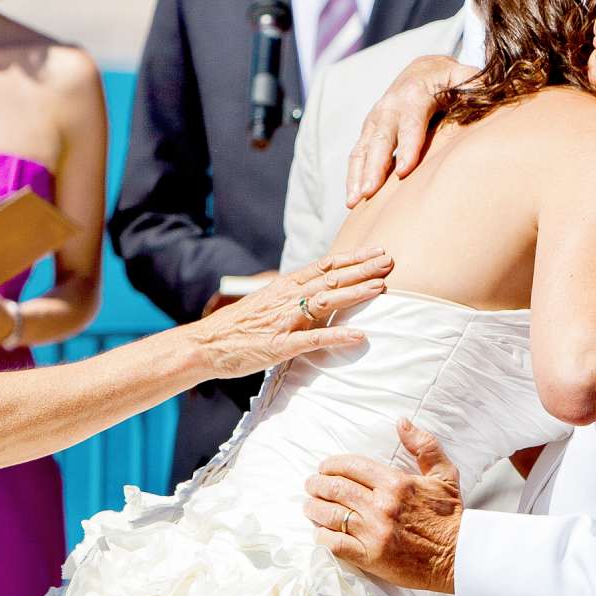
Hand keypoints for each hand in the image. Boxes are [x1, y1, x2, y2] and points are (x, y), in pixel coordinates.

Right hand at [191, 248, 391, 378]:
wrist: (205, 344)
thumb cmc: (239, 327)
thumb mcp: (269, 304)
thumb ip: (295, 298)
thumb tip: (322, 292)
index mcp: (285, 287)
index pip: (324, 266)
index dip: (352, 258)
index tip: (377, 251)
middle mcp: (286, 298)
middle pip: (330, 278)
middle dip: (362, 269)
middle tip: (390, 261)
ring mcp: (283, 320)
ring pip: (325, 301)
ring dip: (354, 293)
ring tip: (381, 288)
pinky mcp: (279, 345)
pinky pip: (312, 340)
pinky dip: (337, 337)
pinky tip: (359, 336)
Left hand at [306, 421, 461, 590]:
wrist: (459, 557)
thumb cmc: (451, 517)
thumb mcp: (445, 475)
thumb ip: (424, 446)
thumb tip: (402, 423)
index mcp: (396, 483)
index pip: (351, 466)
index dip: (331, 464)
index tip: (324, 467)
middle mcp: (381, 505)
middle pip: (335, 488)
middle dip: (316, 484)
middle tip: (311, 485)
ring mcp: (373, 532)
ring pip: (329, 515)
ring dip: (313, 508)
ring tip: (309, 506)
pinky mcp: (370, 557)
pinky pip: (335, 544)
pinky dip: (322, 536)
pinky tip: (320, 533)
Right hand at [344, 55, 465, 206]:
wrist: (423, 70)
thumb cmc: (450, 79)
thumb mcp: (465, 76)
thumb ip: (477, 84)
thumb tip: (495, 88)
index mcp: (414, 94)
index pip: (410, 122)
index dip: (407, 146)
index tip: (404, 171)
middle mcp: (389, 106)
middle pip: (380, 138)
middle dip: (374, 167)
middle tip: (369, 193)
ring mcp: (376, 119)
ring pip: (362, 148)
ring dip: (357, 175)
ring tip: (354, 201)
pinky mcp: (369, 131)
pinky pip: (357, 154)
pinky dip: (352, 176)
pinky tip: (352, 199)